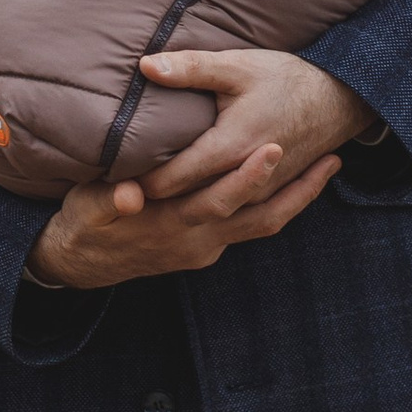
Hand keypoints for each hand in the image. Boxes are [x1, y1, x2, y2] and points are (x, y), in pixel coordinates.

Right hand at [24, 52, 371, 294]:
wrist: (81, 262)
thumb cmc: (86, 219)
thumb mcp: (89, 205)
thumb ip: (110, 198)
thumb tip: (130, 197)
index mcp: (170, 222)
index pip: (218, 199)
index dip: (247, 177)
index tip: (273, 149)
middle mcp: (195, 239)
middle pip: (255, 215)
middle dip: (293, 187)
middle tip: (328, 158)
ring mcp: (205, 248)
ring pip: (262, 225)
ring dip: (299, 199)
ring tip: (330, 167)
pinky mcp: (207, 250)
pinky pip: (251, 229)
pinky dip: (278, 207)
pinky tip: (296, 182)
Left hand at [129, 49, 377, 203]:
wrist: (338, 101)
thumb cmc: (286, 79)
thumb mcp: (238, 66)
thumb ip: (191, 68)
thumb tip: (146, 66)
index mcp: (230, 149)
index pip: (171, 179)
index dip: (139, 181)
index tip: (114, 174)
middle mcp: (245, 181)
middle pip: (185, 203)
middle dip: (154, 202)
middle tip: (120, 194)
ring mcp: (259, 194)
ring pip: (209, 215)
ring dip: (180, 211)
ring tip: (145, 205)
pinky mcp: (269, 197)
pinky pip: (232, 215)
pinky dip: (207, 211)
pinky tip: (184, 205)